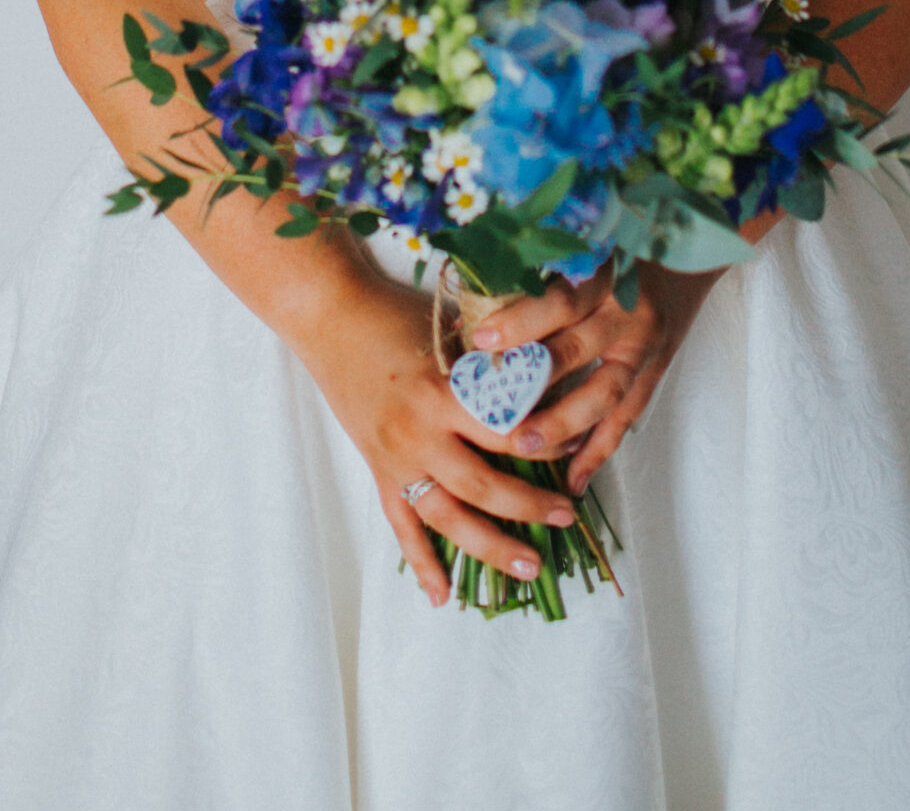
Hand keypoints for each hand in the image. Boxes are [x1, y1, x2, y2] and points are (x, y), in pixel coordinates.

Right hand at [291, 270, 580, 605]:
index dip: (546, 444)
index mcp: (441, 393)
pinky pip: (401, 526)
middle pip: (483, 487)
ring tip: (530, 567)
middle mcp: (418, 435)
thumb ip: (492, 362)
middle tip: (568, 516)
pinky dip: (421, 562)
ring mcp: (395, 459)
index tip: (578, 450)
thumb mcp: (451, 329)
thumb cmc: (396, 314)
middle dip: (530, 506)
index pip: (505, 432)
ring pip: (448, 519)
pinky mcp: (378, 472)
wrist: (330, 318)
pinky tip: (442, 596)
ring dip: (490, 547)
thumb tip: (550, 379)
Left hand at [468, 262, 721, 494]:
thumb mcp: (584, 246)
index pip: (560, 302)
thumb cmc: (618, 246)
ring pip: (605, 392)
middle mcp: (627, 312)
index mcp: (605, 275)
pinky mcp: (655, 372)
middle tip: (494, 407)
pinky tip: (572, 480)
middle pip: (579, 350)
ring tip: (525, 445)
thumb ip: (541, 272)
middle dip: (534, 382)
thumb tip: (477, 300)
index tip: (481, 340)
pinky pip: (627, 418)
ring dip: (564, 423)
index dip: (521, 322)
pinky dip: (600, 451)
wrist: (685, 250)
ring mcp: (645, 347)